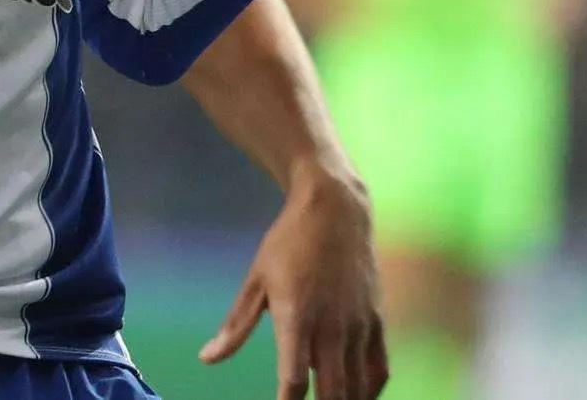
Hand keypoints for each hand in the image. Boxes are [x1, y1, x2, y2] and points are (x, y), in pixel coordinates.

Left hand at [199, 164, 386, 399]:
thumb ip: (236, 325)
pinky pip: (379, 368)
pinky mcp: (377, 318)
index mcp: (298, 316)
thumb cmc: (290, 242)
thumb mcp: (257, 280)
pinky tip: (354, 396)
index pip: (293, 380)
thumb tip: (207, 359)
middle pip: (332, 393)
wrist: (337, 206)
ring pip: (358, 387)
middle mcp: (332, 325)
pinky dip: (369, 390)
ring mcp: (359, 323)